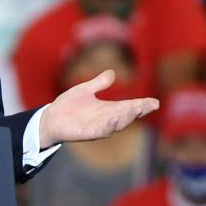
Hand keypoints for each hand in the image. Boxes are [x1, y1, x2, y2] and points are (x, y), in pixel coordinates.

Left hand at [39, 70, 159, 146]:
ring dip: (126, 117)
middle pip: (126, 115)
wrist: (50, 118)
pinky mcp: (87, 133)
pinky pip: (100, 130)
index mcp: (107, 109)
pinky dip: (108, 126)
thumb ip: (99, 83)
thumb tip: (112, 72)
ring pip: (116, 123)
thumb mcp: (85, 90)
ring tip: (136, 110)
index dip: (141, 105)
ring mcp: (98, 126)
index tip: (154, 102)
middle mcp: (106, 119)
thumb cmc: (68, 105)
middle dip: (137, 111)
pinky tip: (114, 120)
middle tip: (149, 105)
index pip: (128, 106)